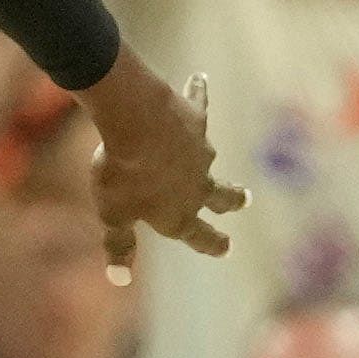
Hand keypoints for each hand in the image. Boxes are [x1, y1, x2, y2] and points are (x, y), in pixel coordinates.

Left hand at [81, 51, 243, 278]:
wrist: (136, 125)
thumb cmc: (122, 175)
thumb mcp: (114, 216)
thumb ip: (119, 245)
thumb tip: (120, 279)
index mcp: (178, 214)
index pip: (200, 235)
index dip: (213, 243)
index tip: (227, 247)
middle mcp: (197, 185)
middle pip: (220, 197)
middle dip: (232, 201)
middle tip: (244, 199)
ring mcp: (200, 151)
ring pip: (210, 157)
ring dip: (210, 156)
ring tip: (211, 152)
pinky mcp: (195, 119)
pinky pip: (198, 105)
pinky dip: (198, 93)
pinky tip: (199, 79)